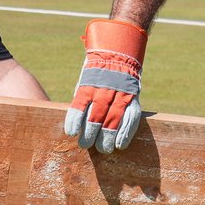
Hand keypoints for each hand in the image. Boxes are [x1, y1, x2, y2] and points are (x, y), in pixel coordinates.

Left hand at [64, 19, 146, 153]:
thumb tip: (75, 124)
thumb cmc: (95, 74)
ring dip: (107, 137)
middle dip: (90, 134)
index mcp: (88, 84)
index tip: (71, 132)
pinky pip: (130, 119)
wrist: (117, 55)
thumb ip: (81, 99)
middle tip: (85, 144)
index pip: (79, 105)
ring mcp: (120, 94)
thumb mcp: (83, 81)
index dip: (75, 120)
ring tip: (102, 149)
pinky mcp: (132, 99)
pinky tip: (119, 145)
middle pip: (96, 116)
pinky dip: (125, 133)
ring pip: (113, 120)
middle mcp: (104, 89)